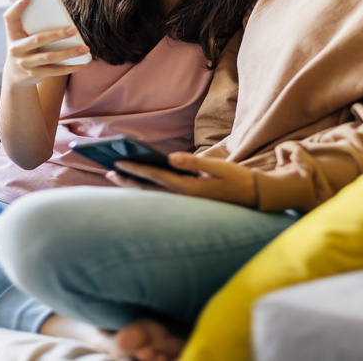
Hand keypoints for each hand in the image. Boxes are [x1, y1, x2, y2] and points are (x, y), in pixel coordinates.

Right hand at [3, 0, 88, 87]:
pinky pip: (55, 71)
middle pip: (37, 39)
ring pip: (49, 57)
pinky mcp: (35, 75)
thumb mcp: (23, 37)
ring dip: (69, 53)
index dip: (16, 8)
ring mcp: (25, 64)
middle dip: (57, 34)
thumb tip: (60, 16)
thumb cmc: (25, 48)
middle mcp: (16, 50)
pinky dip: (70, 67)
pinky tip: (83, 63)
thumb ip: (34, 26)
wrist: (15, 76)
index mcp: (12, 35)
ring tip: (84, 49)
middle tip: (74, 30)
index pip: (10, 19)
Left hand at [109, 152, 257, 207]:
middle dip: (127, 180)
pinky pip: (161, 198)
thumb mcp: (219, 167)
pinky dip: (146, 190)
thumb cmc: (238, 180)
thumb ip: (194, 163)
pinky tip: (139, 185)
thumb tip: (171, 157)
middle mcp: (183, 199)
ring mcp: (185, 204)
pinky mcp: (188, 204)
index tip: (118, 163)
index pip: (156, 177)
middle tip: (107, 172)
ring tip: (117, 178)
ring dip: (134, 187)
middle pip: (148, 189)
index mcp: (189, 188)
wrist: (254, 199)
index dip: (135, 169)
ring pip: (152, 195)